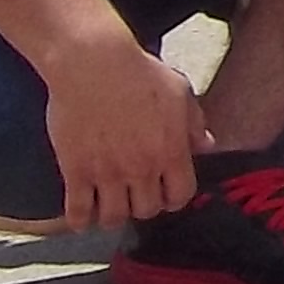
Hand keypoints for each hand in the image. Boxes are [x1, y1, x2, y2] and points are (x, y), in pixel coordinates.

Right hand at [42, 29, 203, 230]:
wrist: (93, 63)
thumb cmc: (138, 72)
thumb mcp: (179, 91)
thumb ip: (195, 123)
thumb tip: (207, 145)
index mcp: (171, 151)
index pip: (181, 195)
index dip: (174, 198)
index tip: (166, 193)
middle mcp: (141, 167)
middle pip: (147, 210)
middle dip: (144, 206)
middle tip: (136, 197)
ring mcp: (108, 172)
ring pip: (114, 217)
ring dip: (113, 216)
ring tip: (110, 207)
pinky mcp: (76, 170)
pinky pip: (78, 211)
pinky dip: (79, 220)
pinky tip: (81, 218)